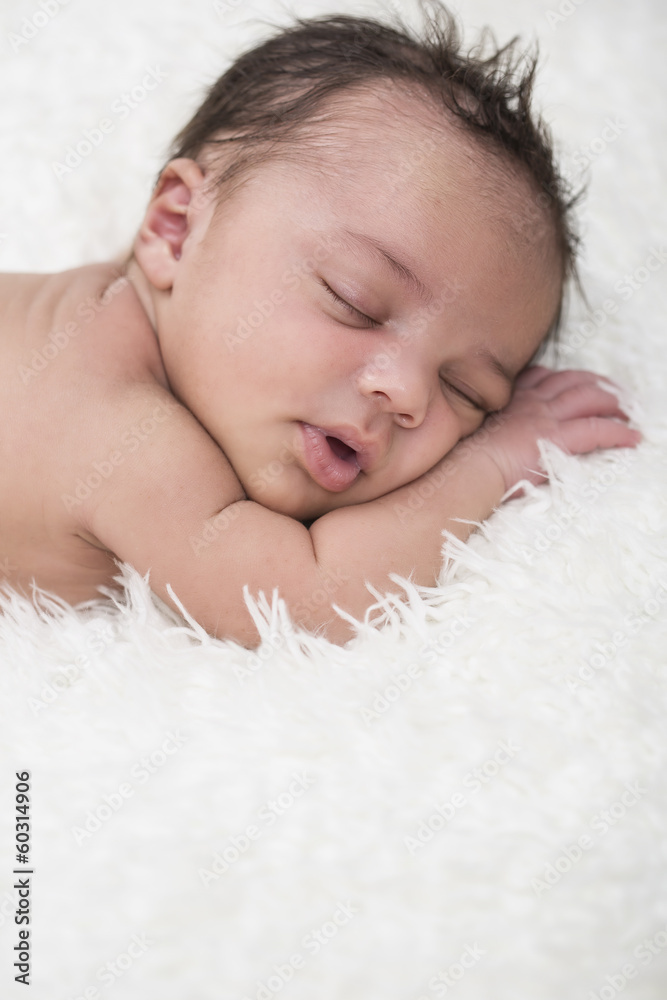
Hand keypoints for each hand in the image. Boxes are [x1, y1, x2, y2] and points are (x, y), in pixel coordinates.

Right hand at [470, 366, 641, 491]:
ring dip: (612, 402)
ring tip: (627, 411)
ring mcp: (545, 417)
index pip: (540, 377)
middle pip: (571, 381)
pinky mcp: (556, 438)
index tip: (569, 382)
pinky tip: (631, 437)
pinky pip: (596, 429)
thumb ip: (483, 425)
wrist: (464, 468)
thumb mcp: (468, 431)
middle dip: (595, 383)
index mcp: (509, 400)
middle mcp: (530, 402)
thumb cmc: (460, 459)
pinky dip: (617, 432)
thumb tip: (482, 436)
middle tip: (612, 391)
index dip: (559, 378)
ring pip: (588, 399)